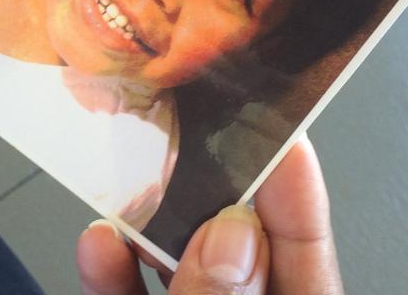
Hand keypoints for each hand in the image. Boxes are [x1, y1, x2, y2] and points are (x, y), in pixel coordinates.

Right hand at [76, 133, 343, 293]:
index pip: (308, 260)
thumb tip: (229, 238)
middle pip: (240, 254)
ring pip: (181, 273)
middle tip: (187, 139)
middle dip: (210, 197)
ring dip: (150, 232)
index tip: (276, 132)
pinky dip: (114, 276)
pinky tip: (99, 246)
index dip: (295, 194)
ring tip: (132, 188)